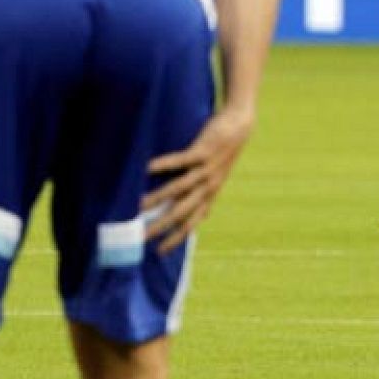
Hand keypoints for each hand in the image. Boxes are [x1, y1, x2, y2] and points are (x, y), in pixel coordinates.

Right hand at [142, 105, 255, 253]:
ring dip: (157, 198)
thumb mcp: (216, 180)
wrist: (240, 127)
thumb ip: (205, 198)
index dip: (175, 238)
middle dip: (161, 225)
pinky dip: (163, 165)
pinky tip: (147, 168)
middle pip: (181, 212)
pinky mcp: (203, 152)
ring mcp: (206, 170)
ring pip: (178, 188)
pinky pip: (180, 161)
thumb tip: (199, 219)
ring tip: (138, 206)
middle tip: (142, 236)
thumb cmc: (223, 153)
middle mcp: (208, 187)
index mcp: (209, 195)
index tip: (159, 252)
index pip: (190, 223)